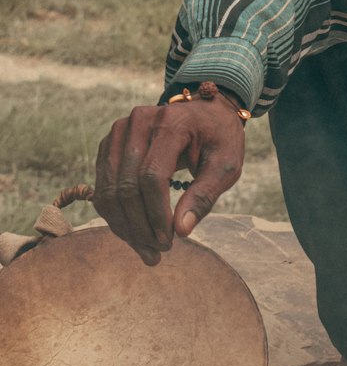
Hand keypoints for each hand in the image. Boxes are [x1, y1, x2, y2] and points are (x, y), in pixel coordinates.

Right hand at [93, 95, 245, 265]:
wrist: (206, 113)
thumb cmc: (219, 138)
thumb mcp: (226, 163)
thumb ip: (205, 194)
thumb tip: (181, 231)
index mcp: (171, 123)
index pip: (152, 176)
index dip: (156, 214)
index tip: (168, 241)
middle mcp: (139, 123)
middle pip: (127, 185)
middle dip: (140, 226)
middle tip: (157, 252)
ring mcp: (120, 132)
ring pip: (109, 190)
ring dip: (124, 226)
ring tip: (146, 250)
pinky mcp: (109, 145)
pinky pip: (102, 187)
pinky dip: (115, 215)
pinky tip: (134, 233)